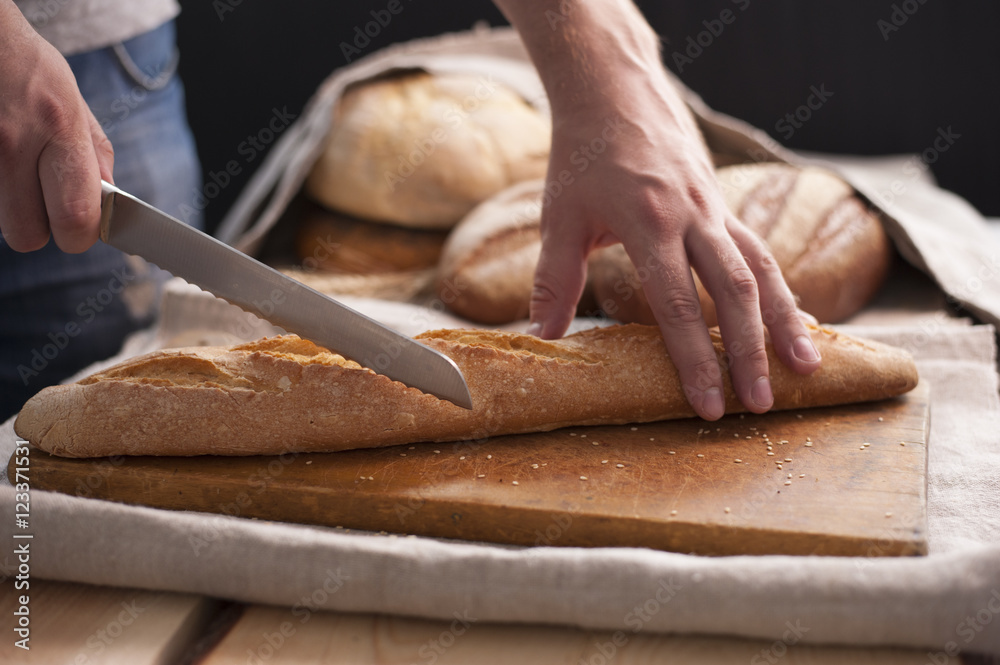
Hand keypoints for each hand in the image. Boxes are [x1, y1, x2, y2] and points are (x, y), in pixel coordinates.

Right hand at [0, 0, 113, 252]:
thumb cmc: (26, 66)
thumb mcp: (72, 99)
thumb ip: (93, 154)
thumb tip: (106, 201)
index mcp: (58, 127)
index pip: (77, 217)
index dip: (80, 233)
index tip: (79, 224)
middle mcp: (13, 141)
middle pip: (27, 235)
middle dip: (37, 227)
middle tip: (40, 203)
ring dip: (10, 204)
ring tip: (15, 167)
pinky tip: (1, 158)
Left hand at [496, 0, 821, 419]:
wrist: (614, 89)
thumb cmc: (582, 155)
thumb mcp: (560, 217)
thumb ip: (554, 280)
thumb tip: (544, 337)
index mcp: (650, 223)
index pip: (678, 305)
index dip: (695, 359)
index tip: (708, 405)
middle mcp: (694, 217)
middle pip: (735, 292)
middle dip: (750, 353)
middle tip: (761, 406)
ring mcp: (715, 208)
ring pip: (762, 269)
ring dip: (784, 321)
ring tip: (808, 368)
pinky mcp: (723, 203)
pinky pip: (761, 250)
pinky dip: (778, 288)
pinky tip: (792, 318)